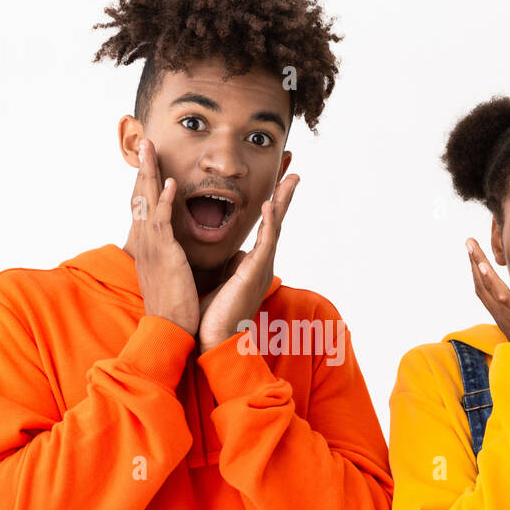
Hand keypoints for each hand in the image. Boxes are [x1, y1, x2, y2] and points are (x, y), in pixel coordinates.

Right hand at [127, 139, 199, 336]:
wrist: (170, 329)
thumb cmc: (175, 305)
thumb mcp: (171, 273)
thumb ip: (174, 256)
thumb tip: (179, 249)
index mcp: (149, 246)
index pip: (145, 207)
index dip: (147, 182)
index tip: (149, 161)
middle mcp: (146, 243)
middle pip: (141, 197)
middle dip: (143, 169)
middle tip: (144, 142)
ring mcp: (153, 247)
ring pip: (148, 202)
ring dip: (149, 173)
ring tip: (150, 148)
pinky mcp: (164, 255)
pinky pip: (162, 222)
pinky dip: (165, 200)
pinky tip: (170, 182)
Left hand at [197, 173, 298, 353]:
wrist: (215, 339)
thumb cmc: (216, 314)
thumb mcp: (224, 280)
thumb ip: (233, 264)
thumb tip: (238, 253)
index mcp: (254, 263)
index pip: (266, 225)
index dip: (273, 201)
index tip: (278, 180)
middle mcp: (262, 262)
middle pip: (276, 221)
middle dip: (285, 195)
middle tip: (294, 170)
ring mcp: (261, 267)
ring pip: (275, 227)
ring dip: (282, 201)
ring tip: (291, 179)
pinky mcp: (255, 273)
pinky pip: (266, 243)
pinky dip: (269, 222)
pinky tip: (270, 204)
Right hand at [466, 238, 509, 349]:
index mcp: (503, 315)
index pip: (485, 290)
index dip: (478, 272)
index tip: (474, 254)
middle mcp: (502, 314)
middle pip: (481, 284)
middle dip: (473, 262)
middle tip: (468, 242)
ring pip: (487, 286)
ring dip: (477, 263)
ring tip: (471, 245)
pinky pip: (503, 296)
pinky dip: (491, 280)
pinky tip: (484, 266)